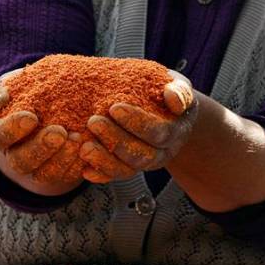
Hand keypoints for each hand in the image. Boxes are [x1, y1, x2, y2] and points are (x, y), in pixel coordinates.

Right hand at [0, 68, 84, 192]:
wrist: (48, 111)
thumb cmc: (27, 94)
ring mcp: (35, 169)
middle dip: (40, 148)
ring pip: (44, 174)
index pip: (0, 135)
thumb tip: (2, 99)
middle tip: (59, 132)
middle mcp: (14, 156)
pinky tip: (87, 149)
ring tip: (76, 139)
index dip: (13, 129)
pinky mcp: (57, 176)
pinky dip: (77, 166)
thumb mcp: (14, 86)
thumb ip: (4, 90)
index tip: (31, 117)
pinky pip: (65, 178)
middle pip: (21, 161)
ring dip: (61, 159)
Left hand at [80, 69, 198, 182]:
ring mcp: (145, 163)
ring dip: (104, 161)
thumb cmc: (167, 93)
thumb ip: (179, 92)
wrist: (165, 111)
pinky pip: (115, 176)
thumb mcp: (178, 87)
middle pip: (142, 156)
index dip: (137, 123)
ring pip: (127, 170)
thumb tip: (172, 98)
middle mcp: (162, 153)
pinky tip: (85, 169)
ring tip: (85, 147)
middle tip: (93, 122)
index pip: (159, 133)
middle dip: (116, 141)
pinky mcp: (129, 169)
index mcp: (176, 132)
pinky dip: (100, 175)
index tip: (114, 108)